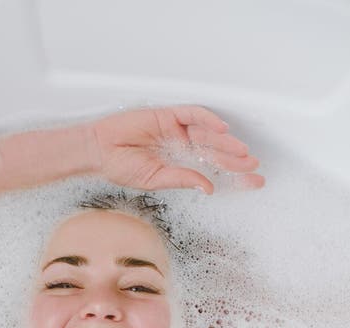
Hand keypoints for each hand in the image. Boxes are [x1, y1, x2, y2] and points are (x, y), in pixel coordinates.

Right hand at [89, 105, 264, 193]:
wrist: (99, 151)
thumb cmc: (120, 166)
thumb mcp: (155, 179)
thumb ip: (182, 179)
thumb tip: (209, 187)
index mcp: (180, 163)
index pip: (212, 169)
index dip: (232, 176)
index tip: (252, 183)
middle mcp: (182, 146)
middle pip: (214, 151)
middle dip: (235, 160)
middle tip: (254, 167)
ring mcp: (176, 130)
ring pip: (208, 134)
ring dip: (226, 142)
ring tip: (242, 152)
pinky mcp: (168, 115)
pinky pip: (193, 115)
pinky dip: (207, 120)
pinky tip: (221, 129)